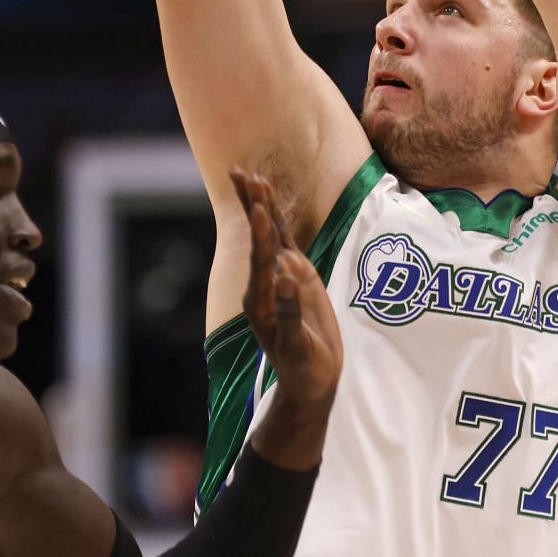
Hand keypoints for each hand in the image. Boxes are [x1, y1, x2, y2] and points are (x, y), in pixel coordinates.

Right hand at [230, 166, 341, 468]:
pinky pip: (286, 311)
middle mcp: (268, 292)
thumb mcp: (304, 296)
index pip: (267, 234)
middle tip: (244, 175)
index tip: (250, 176)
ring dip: (265, 239)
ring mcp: (275, 312)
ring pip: (268, 269)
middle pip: (262, 243)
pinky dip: (285, 295)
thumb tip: (283, 246)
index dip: (259, 204)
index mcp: (275, 278)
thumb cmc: (309, 338)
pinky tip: (283, 273)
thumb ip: (291, 270)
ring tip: (261, 208)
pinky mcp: (285, 334)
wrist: (313, 381)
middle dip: (255, 209)